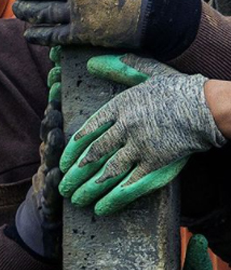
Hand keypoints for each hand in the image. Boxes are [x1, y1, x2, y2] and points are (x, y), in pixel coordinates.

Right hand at [11, 48, 63, 261]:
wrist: (42, 225)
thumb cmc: (63, 185)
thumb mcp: (69, 156)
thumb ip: (76, 131)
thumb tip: (87, 97)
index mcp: (57, 145)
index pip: (57, 114)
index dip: (56, 93)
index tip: (59, 71)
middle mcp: (48, 157)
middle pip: (49, 129)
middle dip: (52, 109)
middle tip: (56, 90)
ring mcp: (44, 177)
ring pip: (48, 157)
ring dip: (50, 143)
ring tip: (55, 130)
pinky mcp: (47, 202)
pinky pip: (48, 191)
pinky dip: (50, 183)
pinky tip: (53, 176)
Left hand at [58, 54, 225, 216]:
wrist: (206, 107)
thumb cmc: (177, 89)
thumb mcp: (146, 73)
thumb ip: (119, 69)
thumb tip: (92, 61)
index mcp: (120, 106)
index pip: (87, 130)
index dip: (73, 149)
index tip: (63, 162)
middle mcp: (125, 128)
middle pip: (94, 154)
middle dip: (76, 173)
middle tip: (63, 186)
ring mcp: (140, 147)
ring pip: (107, 172)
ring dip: (89, 188)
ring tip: (76, 199)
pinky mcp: (156, 163)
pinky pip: (130, 185)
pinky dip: (114, 198)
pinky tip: (101, 208)